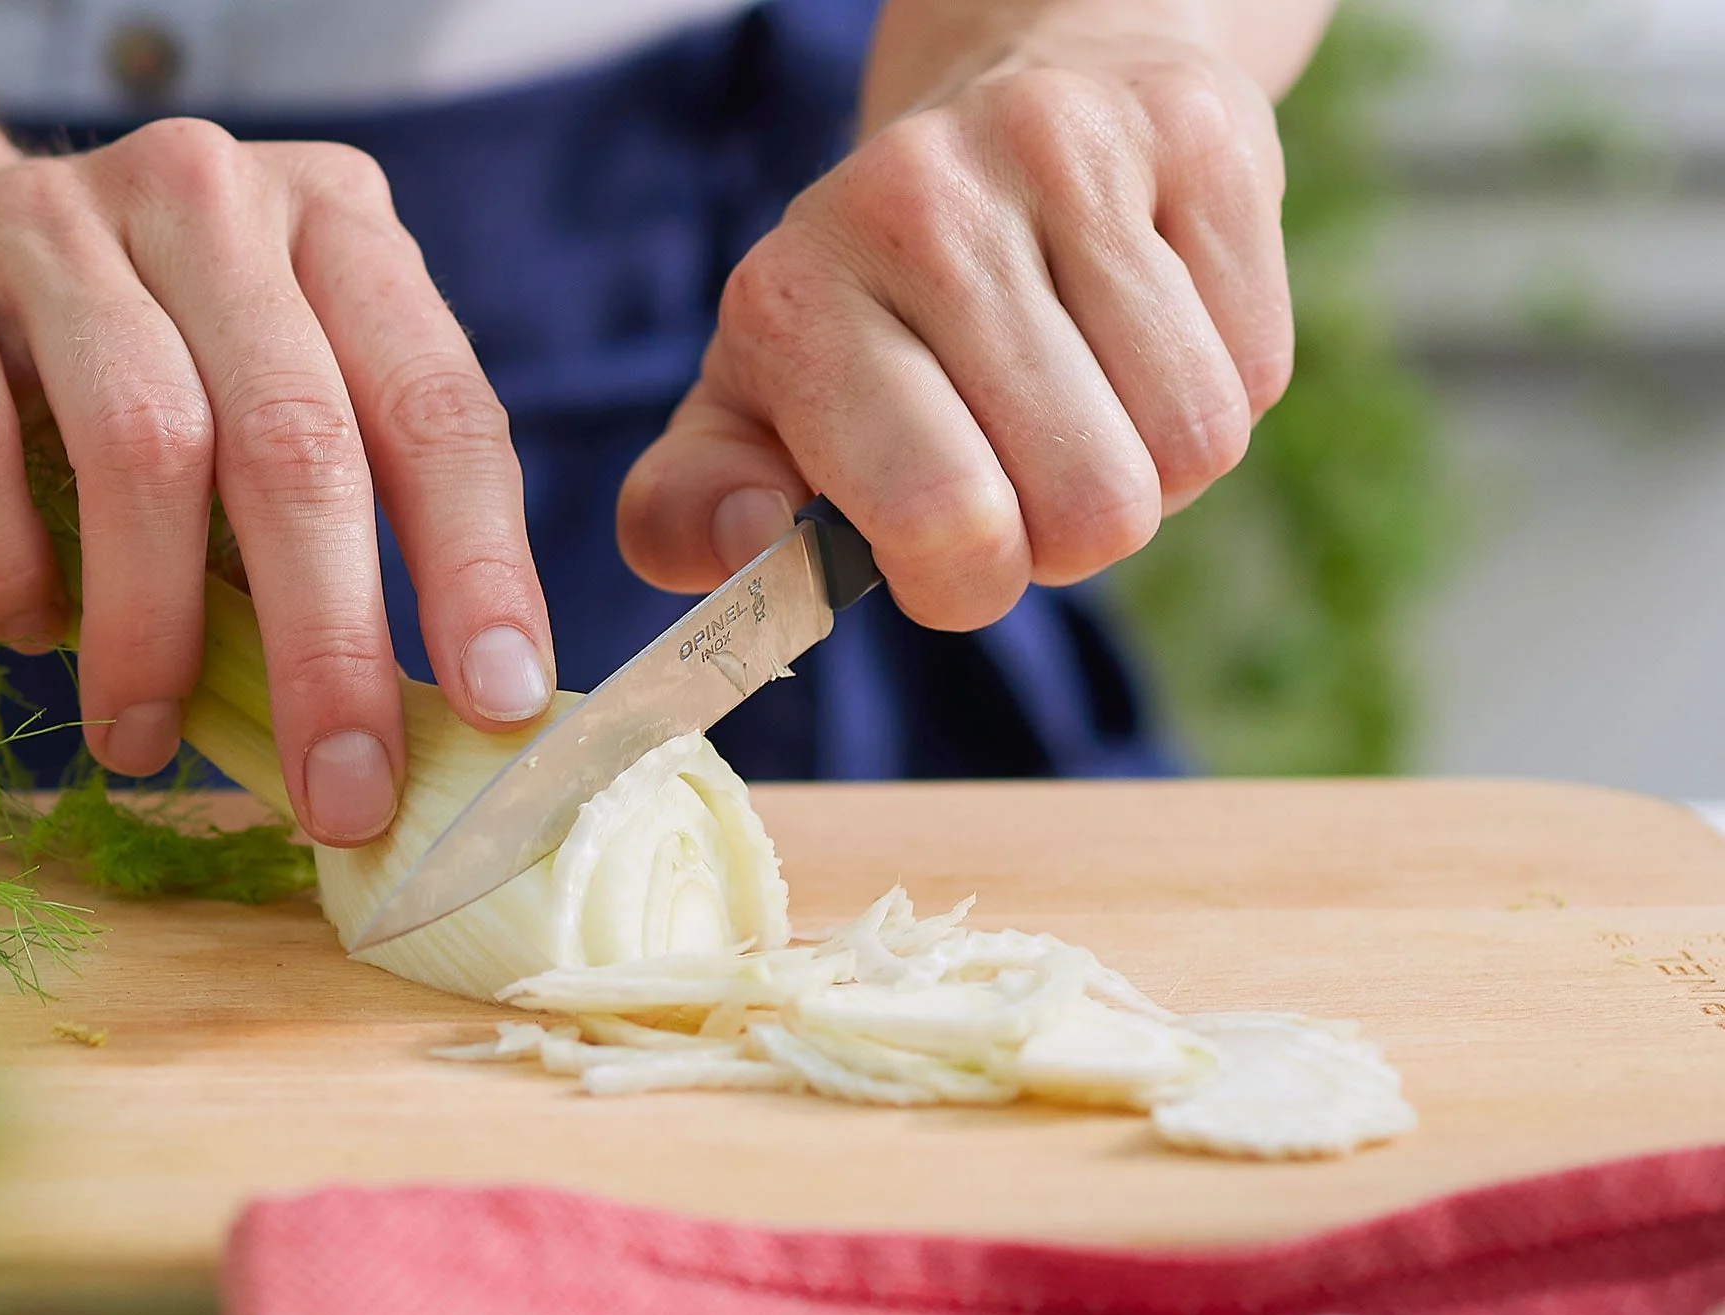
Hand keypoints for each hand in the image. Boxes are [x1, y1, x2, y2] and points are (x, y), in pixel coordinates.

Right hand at [0, 116, 552, 844]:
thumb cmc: (182, 356)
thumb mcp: (299, 389)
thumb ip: (364, 516)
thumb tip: (431, 727)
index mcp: (346, 235)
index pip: (443, 417)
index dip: (480, 572)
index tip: (498, 706)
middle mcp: (217, 204)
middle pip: (299, 447)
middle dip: (330, 650)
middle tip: (344, 797)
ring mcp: (65, 222)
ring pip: (144, 448)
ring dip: (154, 632)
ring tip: (144, 739)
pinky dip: (8, 564)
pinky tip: (36, 630)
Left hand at [618, 13, 1298, 627]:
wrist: (1014, 96)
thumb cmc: (880, 307)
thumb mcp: (756, 405)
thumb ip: (693, 506)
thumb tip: (746, 542)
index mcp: (800, 299)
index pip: (947, 525)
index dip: (971, 582)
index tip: (953, 547)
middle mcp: (924, 207)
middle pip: (1095, 509)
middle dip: (1070, 533)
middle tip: (1026, 467)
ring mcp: (1072, 155)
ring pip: (1193, 446)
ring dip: (1153, 468)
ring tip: (1089, 398)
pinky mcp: (1202, 136)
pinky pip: (1257, 370)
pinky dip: (1219, 386)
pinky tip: (1150, 330)